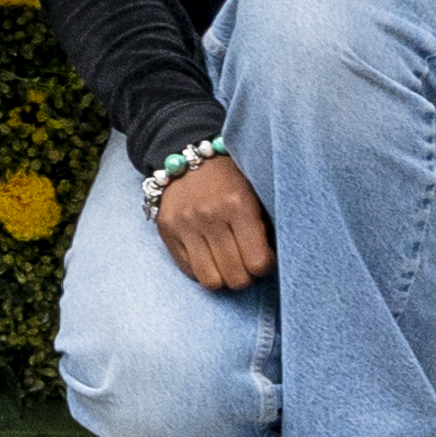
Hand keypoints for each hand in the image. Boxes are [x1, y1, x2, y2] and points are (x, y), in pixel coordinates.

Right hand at [153, 150, 272, 291]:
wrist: (188, 156)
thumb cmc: (231, 178)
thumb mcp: (255, 193)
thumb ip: (263, 227)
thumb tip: (269, 263)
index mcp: (237, 204)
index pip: (258, 262)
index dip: (265, 266)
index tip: (264, 257)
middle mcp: (208, 215)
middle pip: (235, 277)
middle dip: (246, 276)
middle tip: (246, 262)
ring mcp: (184, 224)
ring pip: (210, 281)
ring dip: (223, 277)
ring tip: (227, 264)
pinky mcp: (167, 230)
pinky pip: (189, 270)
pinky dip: (202, 269)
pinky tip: (209, 255)